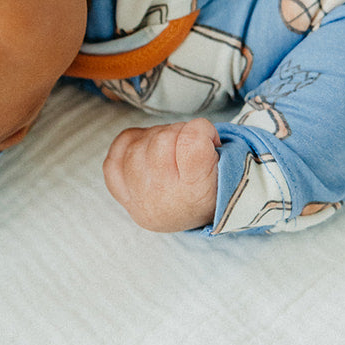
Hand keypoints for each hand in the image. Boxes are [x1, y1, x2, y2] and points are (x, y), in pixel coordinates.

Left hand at [102, 117, 219, 231]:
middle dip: (178, 131)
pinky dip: (132, 141)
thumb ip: (215, 148)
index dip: (201, 129)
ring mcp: (138, 196)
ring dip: (155, 136)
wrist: (184, 217)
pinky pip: (118, 150)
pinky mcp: (121, 190)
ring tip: (170, 148)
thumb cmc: (208, 190)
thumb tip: (195, 127)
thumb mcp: (226, 173)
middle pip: (163, 139)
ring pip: (139, 143)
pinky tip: (147, 149)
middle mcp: (163, 196)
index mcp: (195, 192)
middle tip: (188, 143)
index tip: (209, 138)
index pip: (191, 143)